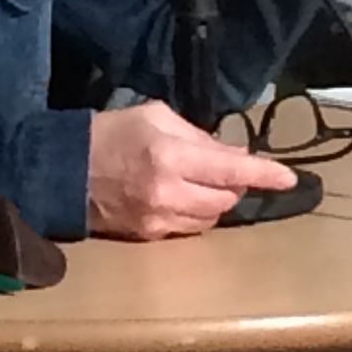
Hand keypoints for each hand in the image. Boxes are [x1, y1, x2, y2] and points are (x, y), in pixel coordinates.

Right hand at [86, 103, 298, 239]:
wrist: (63, 170)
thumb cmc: (111, 133)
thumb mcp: (155, 115)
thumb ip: (198, 135)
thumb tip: (231, 154)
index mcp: (171, 155)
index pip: (232, 168)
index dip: (265, 173)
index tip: (289, 177)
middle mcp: (169, 191)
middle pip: (227, 198)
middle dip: (233, 183)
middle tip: (223, 168)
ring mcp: (158, 218)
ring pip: (212, 218)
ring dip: (215, 200)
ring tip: (199, 183)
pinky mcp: (148, 235)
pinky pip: (190, 229)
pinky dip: (195, 214)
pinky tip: (181, 198)